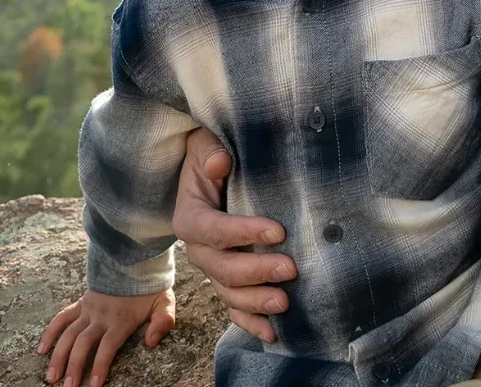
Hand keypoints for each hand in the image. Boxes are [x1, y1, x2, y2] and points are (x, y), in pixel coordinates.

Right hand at [38, 288, 173, 386]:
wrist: (135, 262)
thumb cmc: (151, 289)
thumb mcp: (165, 303)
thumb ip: (163, 322)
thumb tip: (151, 342)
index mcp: (121, 319)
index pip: (108, 346)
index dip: (100, 365)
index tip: (93, 385)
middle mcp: (101, 316)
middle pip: (84, 343)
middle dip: (74, 366)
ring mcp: (88, 309)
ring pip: (69, 334)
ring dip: (58, 355)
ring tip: (52, 377)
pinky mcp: (80, 304)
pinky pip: (61, 317)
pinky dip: (50, 332)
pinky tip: (41, 349)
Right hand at [168, 126, 296, 343]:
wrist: (210, 174)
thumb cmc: (211, 157)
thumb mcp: (205, 146)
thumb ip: (210, 153)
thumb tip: (221, 163)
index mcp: (190, 218)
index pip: (214, 230)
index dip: (244, 232)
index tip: (278, 230)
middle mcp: (198, 250)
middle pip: (223, 268)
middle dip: (257, 272)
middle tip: (290, 269)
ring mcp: (212, 269)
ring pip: (228, 293)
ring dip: (255, 302)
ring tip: (284, 303)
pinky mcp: (226, 281)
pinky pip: (233, 308)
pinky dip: (250, 323)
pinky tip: (272, 333)